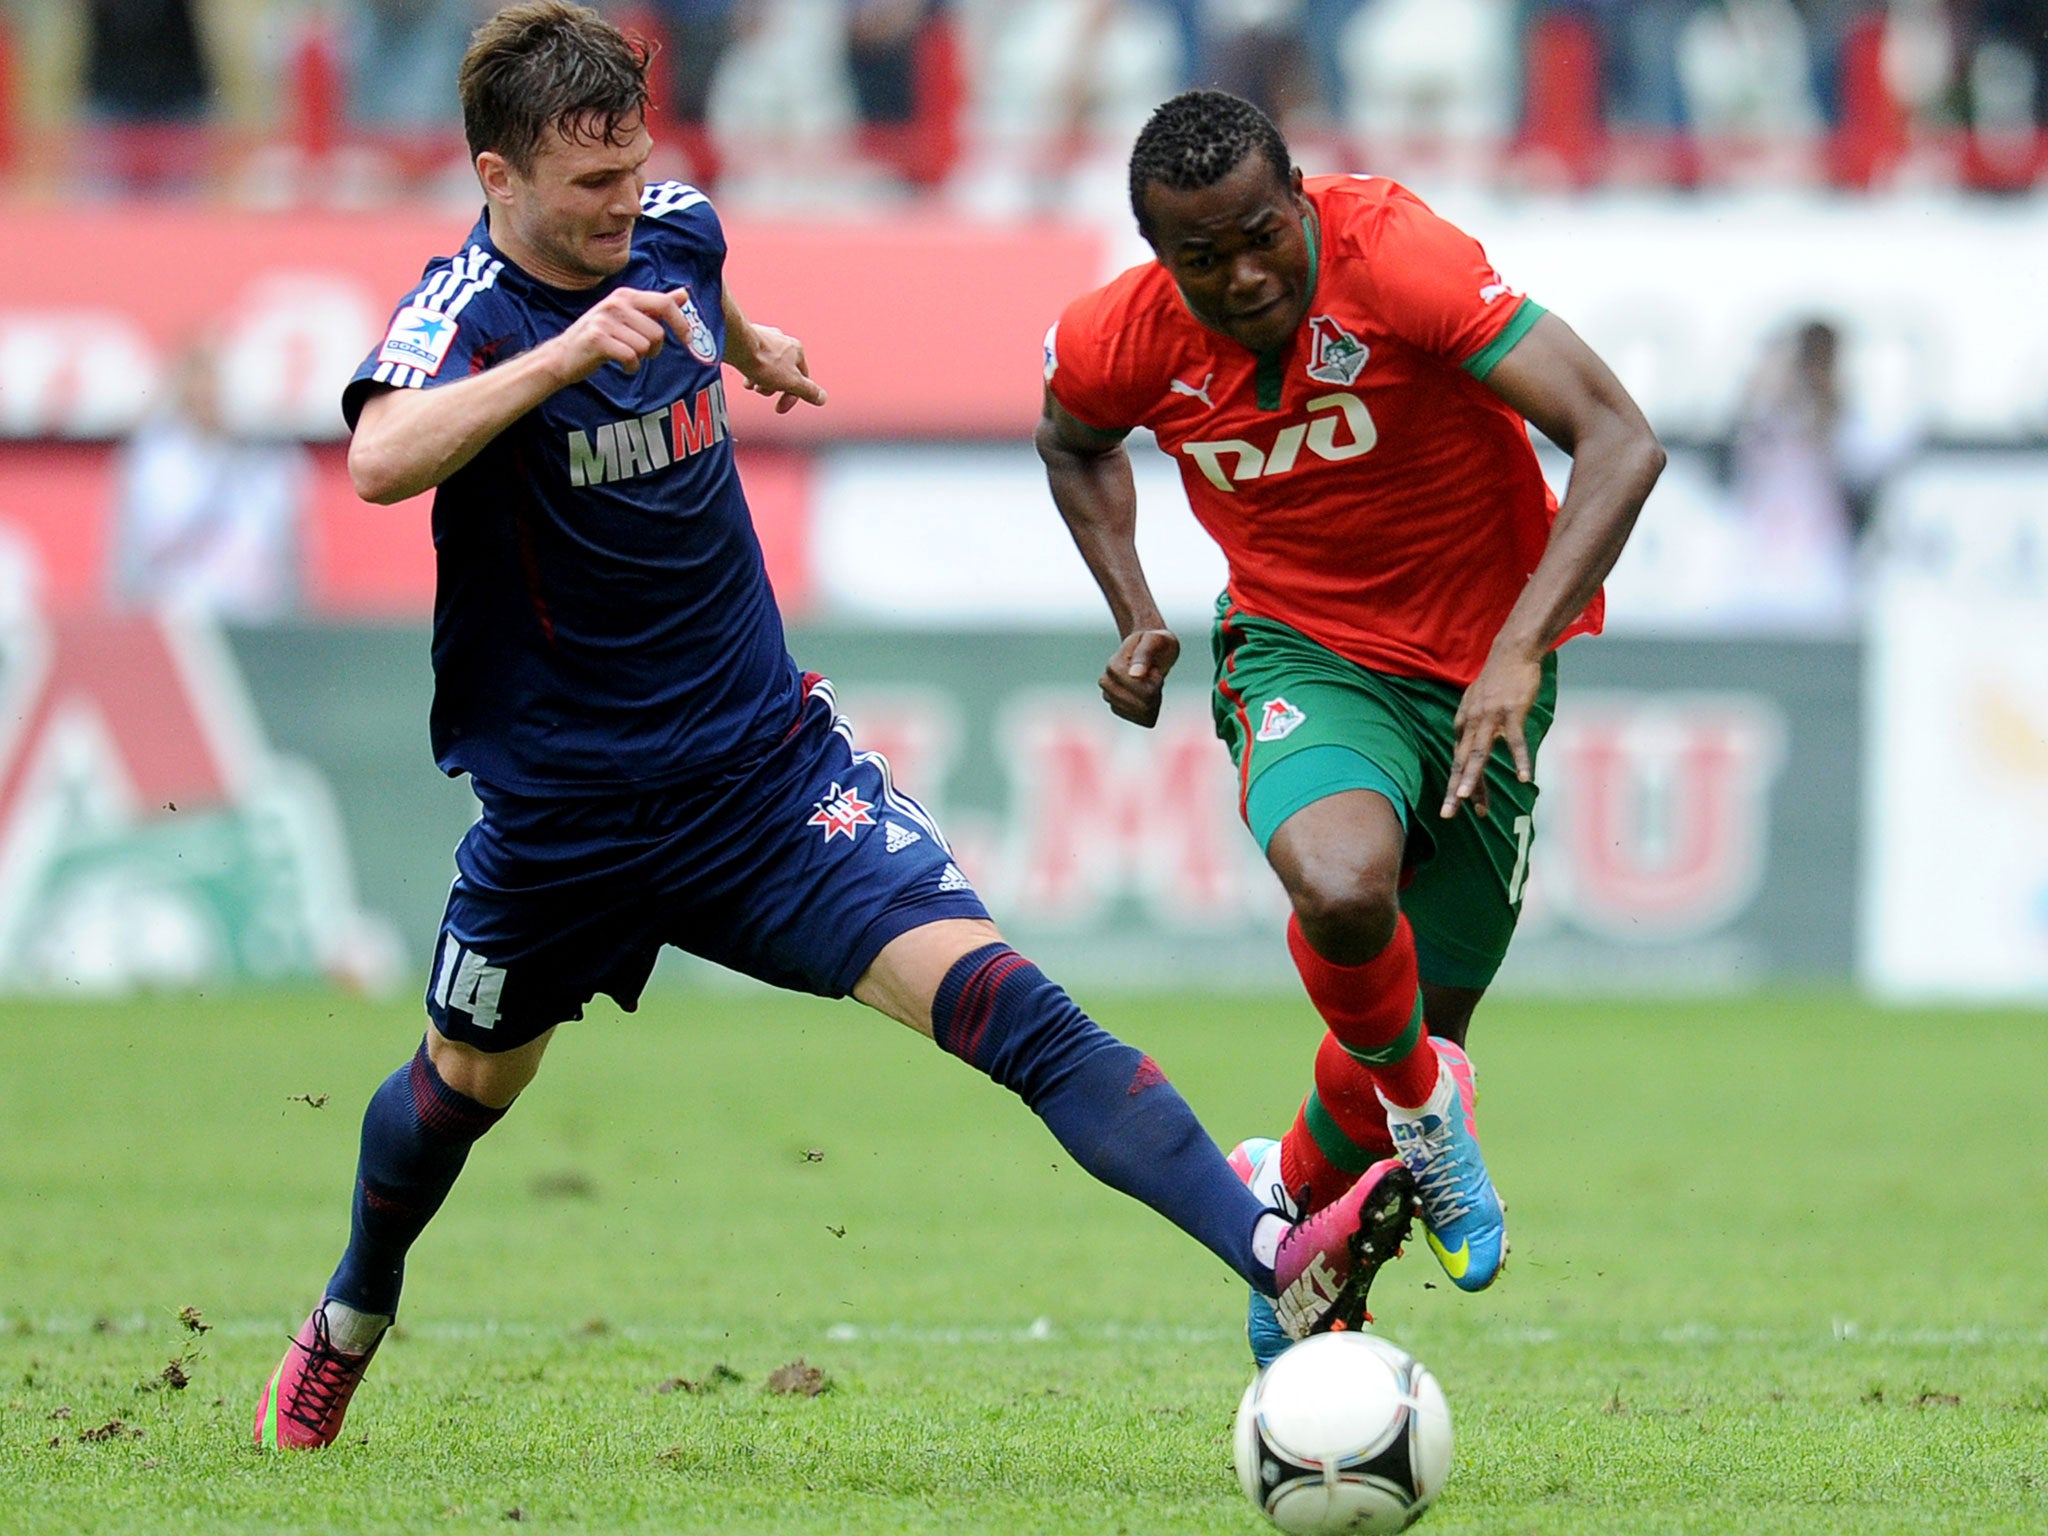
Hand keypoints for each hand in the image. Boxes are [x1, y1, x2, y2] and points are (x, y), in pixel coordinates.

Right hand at [544, 288, 697, 384]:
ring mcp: (605, 320)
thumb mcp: (628, 317)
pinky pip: (631, 357)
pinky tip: (623, 365)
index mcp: (625, 295)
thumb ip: (655, 305)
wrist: (563, 356)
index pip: (664, 303)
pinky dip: (631, 367)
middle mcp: (615, 303)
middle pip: (657, 332)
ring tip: (627, 356)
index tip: (688, 340)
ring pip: (645, 347)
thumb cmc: (601, 337)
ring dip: (641, 359)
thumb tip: (684, 293)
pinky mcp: (597, 338)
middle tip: (643, 353)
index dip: (681, 323)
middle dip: (655, 349)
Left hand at [731, 321, 826, 413]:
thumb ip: (808, 391)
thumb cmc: (764, 362)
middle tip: (762, 392)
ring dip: (761, 381)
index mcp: (797, 350)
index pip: (802, 378)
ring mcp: (765, 338)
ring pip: (767, 366)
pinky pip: (753, 359)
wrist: (737, 344)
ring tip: (752, 386)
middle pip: (783, 372)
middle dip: (773, 388)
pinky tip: (745, 377)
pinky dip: (750, 371)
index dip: (792, 397)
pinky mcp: (748, 339)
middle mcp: (782, 340)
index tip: (779, 409)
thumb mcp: (791, 382)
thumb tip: (822, 398)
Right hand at [1100, 628, 1178, 726]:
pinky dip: (1151, 709)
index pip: (1144, 692)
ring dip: (1154, 701)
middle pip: (1143, 706)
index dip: (1156, 682)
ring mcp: (1109, 697)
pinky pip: (1141, 720)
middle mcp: (1106, 683)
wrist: (1150, 648)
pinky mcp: (1117, 708)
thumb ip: (1144, 655)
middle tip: (1153, 676)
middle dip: (1155, 693)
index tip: (1154, 668)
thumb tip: (1135, 674)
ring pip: (1142, 714)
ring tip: (1150, 682)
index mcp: (1114, 666)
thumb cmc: (1155, 642)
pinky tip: (1148, 694)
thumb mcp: (1155, 641)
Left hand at [1441, 647, 1542, 819]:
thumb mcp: (1475, 703)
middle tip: (1448, 814)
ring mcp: (1490, 719)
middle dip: (1454, 791)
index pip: (1458, 761)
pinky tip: (1524, 778)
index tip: (1457, 807)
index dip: (1457, 785)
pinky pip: (1515, 741)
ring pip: (1479, 754)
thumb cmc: (1497, 680)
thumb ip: (1470, 725)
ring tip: (1472, 803)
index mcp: (1462, 724)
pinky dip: (1519, 760)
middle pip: (1461, 763)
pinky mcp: (1511, 713)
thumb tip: (1465, 745)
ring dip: (1474, 778)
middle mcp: (1471, 723)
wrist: (1512, 653)